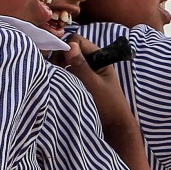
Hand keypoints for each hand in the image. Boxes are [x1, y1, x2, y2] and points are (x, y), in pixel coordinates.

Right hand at [56, 35, 151, 169]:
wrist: (115, 128)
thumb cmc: (108, 106)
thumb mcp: (93, 85)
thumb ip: (81, 66)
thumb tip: (70, 45)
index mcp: (100, 57)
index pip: (77, 40)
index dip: (66, 47)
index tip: (59, 62)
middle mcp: (93, 61)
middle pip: (70, 50)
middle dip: (60, 58)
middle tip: (55, 72)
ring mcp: (87, 72)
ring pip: (67, 62)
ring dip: (60, 68)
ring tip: (56, 79)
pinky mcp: (81, 82)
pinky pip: (68, 73)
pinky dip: (62, 76)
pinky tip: (59, 85)